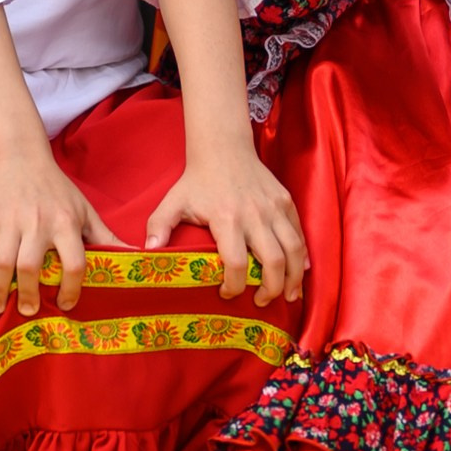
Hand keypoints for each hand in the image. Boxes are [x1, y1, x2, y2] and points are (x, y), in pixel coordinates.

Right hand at [0, 150, 126, 315]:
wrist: (20, 157)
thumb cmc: (57, 189)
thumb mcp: (85, 210)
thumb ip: (106, 237)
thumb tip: (138, 256)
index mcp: (65, 223)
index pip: (74, 261)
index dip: (71, 287)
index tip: (66, 304)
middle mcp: (38, 223)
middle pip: (31, 266)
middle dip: (28, 293)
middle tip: (29, 311)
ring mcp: (10, 222)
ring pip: (2, 261)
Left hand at [144, 147, 306, 306]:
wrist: (223, 148)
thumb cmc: (197, 180)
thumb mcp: (173, 202)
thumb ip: (158, 226)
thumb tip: (147, 253)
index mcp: (226, 218)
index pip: (235, 263)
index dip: (233, 286)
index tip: (226, 294)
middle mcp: (254, 215)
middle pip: (273, 262)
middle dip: (271, 289)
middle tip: (261, 302)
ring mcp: (274, 208)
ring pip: (294, 250)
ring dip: (294, 278)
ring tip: (289, 296)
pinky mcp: (286, 202)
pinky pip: (299, 234)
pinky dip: (302, 256)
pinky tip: (299, 272)